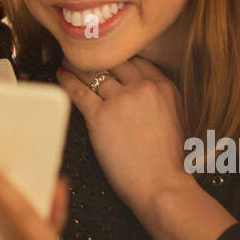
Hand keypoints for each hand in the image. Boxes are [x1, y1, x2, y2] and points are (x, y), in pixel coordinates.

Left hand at [58, 57, 189, 212]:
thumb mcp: (178, 120)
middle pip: (114, 61)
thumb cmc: (170, 161)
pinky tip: (61, 74)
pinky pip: (79, 92)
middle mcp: (143, 88)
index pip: (137, 62)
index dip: (119, 57)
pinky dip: (67, 80)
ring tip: (69, 60)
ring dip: (78, 65)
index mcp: (165, 88)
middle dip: (98, 56)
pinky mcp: (100, 117)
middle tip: (84, 54)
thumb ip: (162, 100)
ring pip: (94, 73)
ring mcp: (121, 100)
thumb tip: (146, 93)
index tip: (108, 56)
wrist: (162, 185)